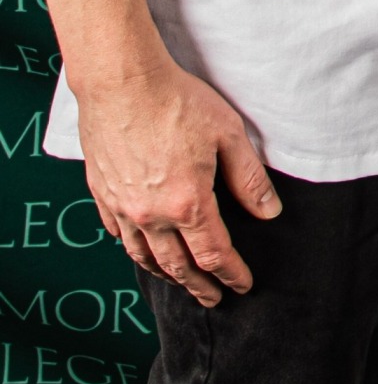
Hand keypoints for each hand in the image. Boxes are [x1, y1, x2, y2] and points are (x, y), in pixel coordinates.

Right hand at [74, 59, 279, 306]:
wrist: (123, 84)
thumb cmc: (179, 103)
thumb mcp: (229, 134)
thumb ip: (249, 179)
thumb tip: (270, 212)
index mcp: (187, 203)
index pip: (214, 253)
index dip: (231, 273)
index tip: (242, 285)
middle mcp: (151, 215)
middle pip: (177, 265)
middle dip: (199, 286)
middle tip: (213, 298)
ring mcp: (122, 208)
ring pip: (144, 256)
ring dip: (166, 274)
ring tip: (182, 282)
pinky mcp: (102, 195)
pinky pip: (120, 235)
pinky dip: (135, 249)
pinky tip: (143, 249)